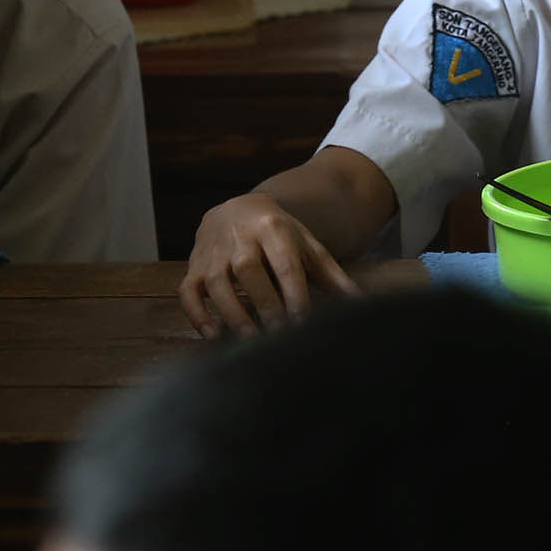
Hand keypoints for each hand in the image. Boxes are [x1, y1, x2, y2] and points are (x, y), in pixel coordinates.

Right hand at [177, 190, 360, 337]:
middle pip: (249, 270)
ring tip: (251, 340)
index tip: (304, 321)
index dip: (294, 293)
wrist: (237, 209)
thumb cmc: (280, 236)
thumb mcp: (307, 246)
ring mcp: (213, 254)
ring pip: (217, 282)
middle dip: (264, 303)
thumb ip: (332, 275)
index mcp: (273, 228)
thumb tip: (362, 304)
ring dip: (233, 313)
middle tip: (278, 335)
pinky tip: (212, 335)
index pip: (284, 263)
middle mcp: (240, 238)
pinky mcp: (193, 268)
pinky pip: (188, 291)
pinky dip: (197, 314)